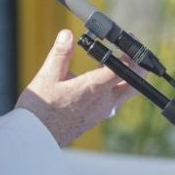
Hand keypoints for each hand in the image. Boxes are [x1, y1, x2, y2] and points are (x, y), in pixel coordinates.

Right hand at [15, 30, 137, 145]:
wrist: (35, 139)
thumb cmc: (40, 110)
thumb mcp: (47, 76)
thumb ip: (61, 53)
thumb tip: (67, 34)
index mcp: (94, 88)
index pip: (124, 68)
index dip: (131, 54)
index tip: (129, 41)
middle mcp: (103, 102)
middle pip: (134, 85)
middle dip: (139, 69)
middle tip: (135, 54)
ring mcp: (100, 113)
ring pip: (123, 95)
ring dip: (124, 79)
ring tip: (113, 63)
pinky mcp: (94, 119)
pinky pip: (112, 103)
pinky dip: (112, 89)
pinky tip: (97, 82)